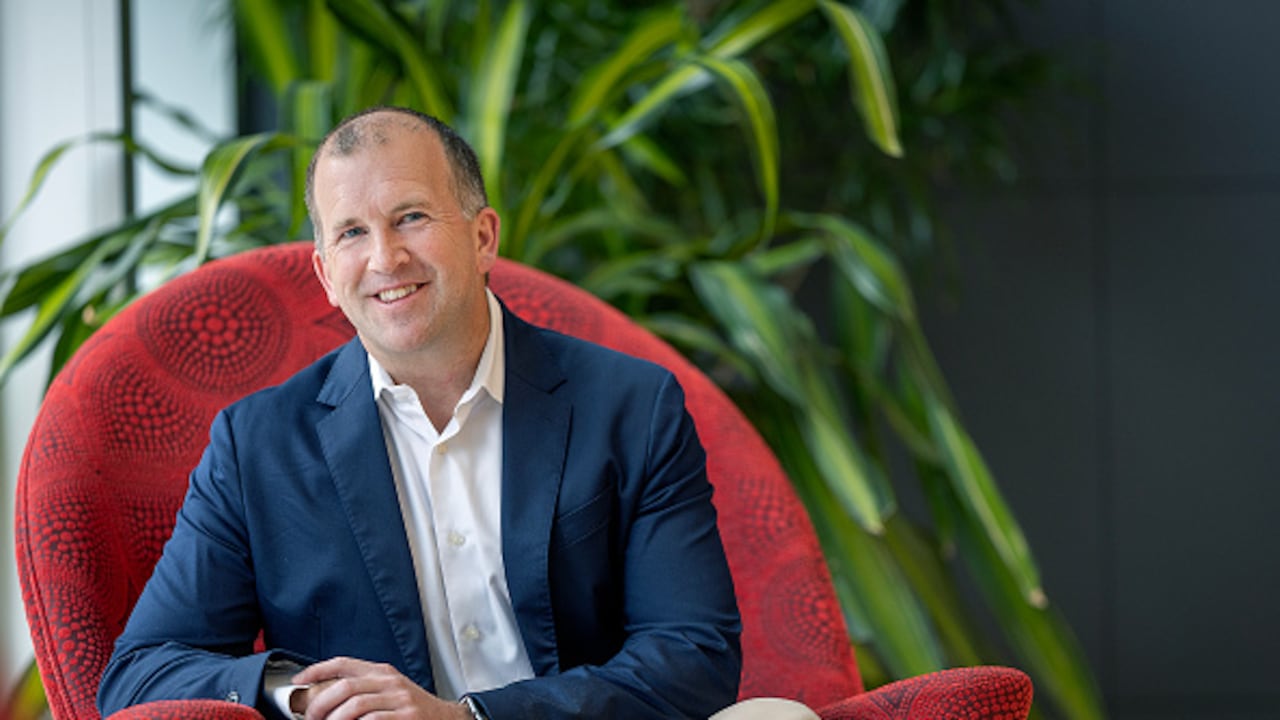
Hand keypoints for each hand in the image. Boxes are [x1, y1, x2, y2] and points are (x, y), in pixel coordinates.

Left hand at [290, 656, 469, 719]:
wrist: (447, 719)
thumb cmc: (413, 708)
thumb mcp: (389, 690)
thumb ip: (364, 688)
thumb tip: (326, 696)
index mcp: (382, 672)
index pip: (344, 663)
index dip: (317, 670)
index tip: (299, 681)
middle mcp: (389, 682)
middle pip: (345, 686)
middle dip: (320, 704)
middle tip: (310, 717)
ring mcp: (399, 699)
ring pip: (355, 705)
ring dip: (334, 719)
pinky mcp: (406, 716)